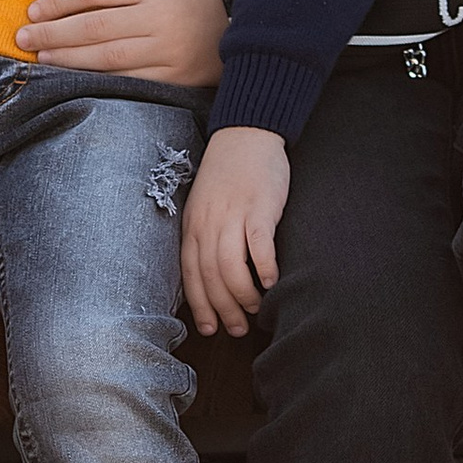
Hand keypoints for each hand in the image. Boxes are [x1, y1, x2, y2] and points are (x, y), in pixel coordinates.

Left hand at [14, 0, 226, 83]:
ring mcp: (166, 51)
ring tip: (40, 57)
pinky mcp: (170, 79)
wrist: (242, 32)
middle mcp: (159, 18)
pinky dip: (95, 79)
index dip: (60, 1)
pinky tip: (72, 77)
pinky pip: (125, 80)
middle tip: (23, 38)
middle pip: (95, 26)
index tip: (34, 11)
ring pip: (106, 57)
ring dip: (67, 58)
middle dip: (54, 33)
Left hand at [180, 128, 289, 338]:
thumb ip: (205, 237)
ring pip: (231, 267)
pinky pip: (258, 244)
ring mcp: (233, 215)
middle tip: (237, 329)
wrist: (245, 134)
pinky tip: (272, 282)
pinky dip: (264, 267)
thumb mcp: (204, 206)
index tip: (209, 328)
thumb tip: (211, 278)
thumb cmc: (227, 174)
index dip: (199, 305)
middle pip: (211, 277)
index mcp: (193, 225)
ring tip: (256, 309)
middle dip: (223, 309)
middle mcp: (208, 223)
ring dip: (243, 295)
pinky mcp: (259, 207)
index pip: (190, 275)